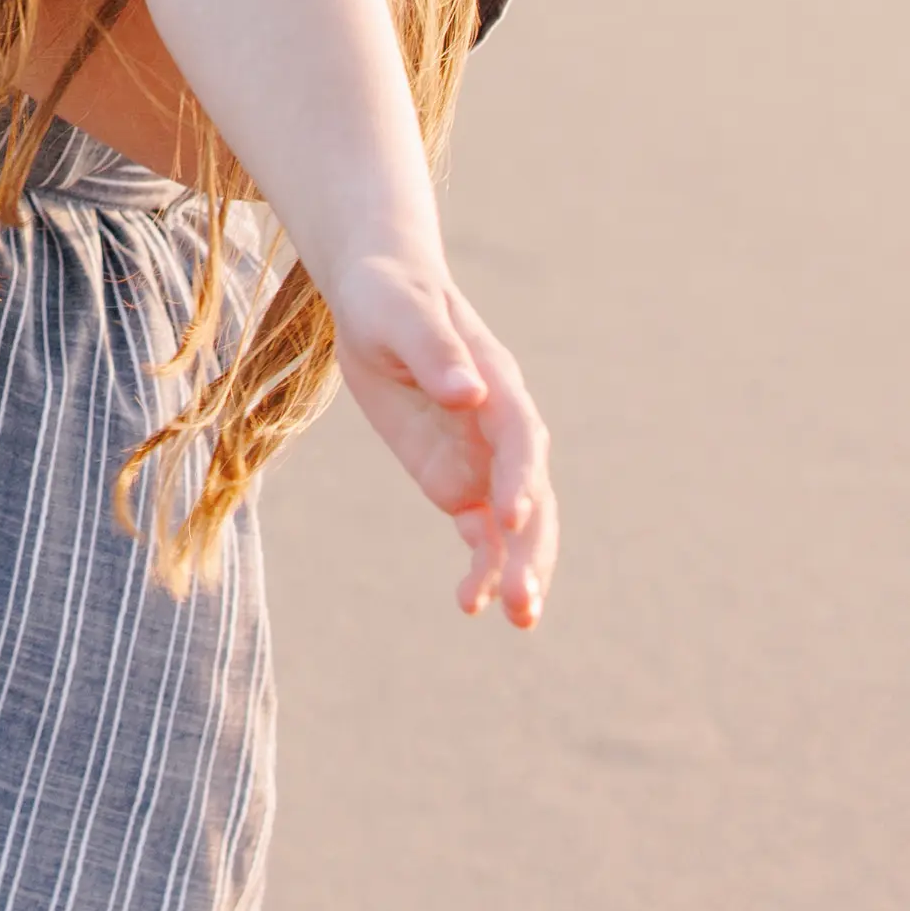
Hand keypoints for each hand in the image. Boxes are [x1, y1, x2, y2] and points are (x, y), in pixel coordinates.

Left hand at [327, 255, 557, 629]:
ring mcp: (483, 458)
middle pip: (531, 495)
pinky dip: (481, 567)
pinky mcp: (458, 478)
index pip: (520, 439)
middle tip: (523, 602)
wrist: (379, 295)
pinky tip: (469, 604)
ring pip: (515, 525)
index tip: (512, 518)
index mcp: (497, 384)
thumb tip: (468, 392)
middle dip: (531, 548)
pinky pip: (480, 531)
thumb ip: (434, 351)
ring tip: (516, 617)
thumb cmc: (389, 293)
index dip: (520, 478)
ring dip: (518, 570)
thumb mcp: (400, 313)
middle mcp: (502, 428)